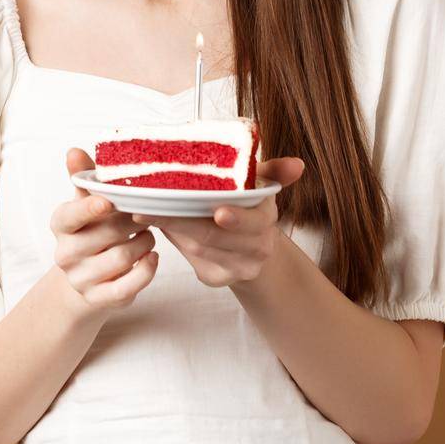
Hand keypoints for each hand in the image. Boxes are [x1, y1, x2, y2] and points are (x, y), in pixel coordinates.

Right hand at [49, 148, 159, 313]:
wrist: (86, 277)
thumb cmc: (92, 229)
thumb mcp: (86, 202)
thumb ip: (84, 177)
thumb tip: (73, 151)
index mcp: (60, 224)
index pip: (70, 215)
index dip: (89, 208)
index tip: (108, 202)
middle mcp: (65, 253)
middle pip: (106, 234)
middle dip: (131, 222)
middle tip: (144, 215)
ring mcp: (80, 279)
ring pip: (122, 258)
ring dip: (144, 243)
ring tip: (148, 235)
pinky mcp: (98, 299)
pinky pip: (128, 287)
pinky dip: (146, 271)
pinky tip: (152, 258)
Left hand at [131, 157, 305, 287]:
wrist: (251, 248)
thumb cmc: (248, 206)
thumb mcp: (261, 185)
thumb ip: (275, 171)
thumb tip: (298, 165)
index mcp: (267, 219)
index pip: (252, 222)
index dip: (237, 219)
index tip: (219, 212)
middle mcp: (257, 248)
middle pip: (216, 237)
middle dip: (182, 221)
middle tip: (153, 207)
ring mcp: (238, 267)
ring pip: (199, 249)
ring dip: (171, 230)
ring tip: (146, 211)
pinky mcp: (217, 278)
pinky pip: (193, 262)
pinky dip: (175, 243)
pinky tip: (157, 227)